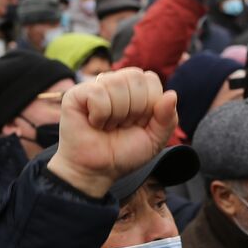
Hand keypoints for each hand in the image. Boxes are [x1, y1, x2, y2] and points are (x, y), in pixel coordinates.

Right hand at [47, 68, 177, 198]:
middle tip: (122, 125)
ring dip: (117, 114)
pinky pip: (97, 93)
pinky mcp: (76, 94)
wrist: (97, 171)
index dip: (149, 105)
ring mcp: (95, 86)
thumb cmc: (123, 153)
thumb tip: (172, 94)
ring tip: (108, 126)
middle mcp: (115, 83)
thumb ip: (168, 119)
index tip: (137, 123)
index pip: (151, 79)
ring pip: (117, 83)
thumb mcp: (154, 139)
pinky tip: (94, 123)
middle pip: (136, 77)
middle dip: (135, 109)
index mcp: (135, 89)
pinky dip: (100, 115)